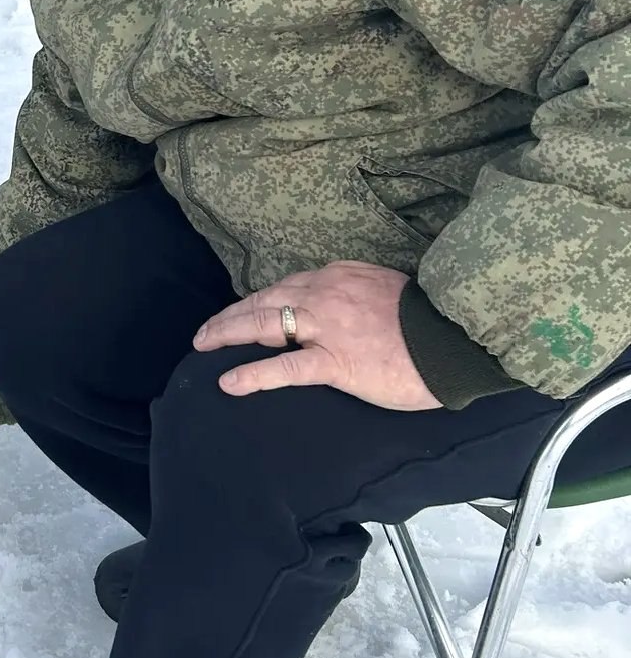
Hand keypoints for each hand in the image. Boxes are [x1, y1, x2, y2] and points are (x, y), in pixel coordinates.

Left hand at [193, 262, 440, 410]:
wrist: (454, 339)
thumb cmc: (426, 321)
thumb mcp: (384, 289)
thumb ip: (354, 293)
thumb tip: (335, 307)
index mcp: (338, 276)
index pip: (286, 287)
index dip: (259, 301)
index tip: (242, 313)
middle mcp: (325, 294)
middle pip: (265, 300)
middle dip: (231, 315)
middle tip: (206, 332)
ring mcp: (327, 327)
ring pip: (265, 325)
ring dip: (228, 333)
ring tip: (203, 346)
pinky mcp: (336, 362)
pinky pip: (285, 367)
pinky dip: (253, 373)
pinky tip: (229, 381)